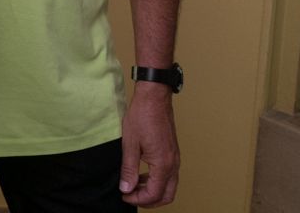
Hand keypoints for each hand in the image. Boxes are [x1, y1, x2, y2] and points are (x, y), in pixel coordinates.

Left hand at [120, 83, 179, 206]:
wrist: (154, 98)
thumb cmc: (142, 117)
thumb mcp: (130, 144)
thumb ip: (129, 169)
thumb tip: (126, 189)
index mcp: (163, 164)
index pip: (153, 194)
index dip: (138, 200)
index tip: (124, 196)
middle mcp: (173, 164)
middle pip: (166, 195)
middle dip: (149, 201)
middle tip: (131, 197)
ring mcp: (175, 158)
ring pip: (169, 186)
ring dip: (153, 191)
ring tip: (133, 186)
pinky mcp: (173, 153)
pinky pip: (169, 175)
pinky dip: (156, 180)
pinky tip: (142, 174)